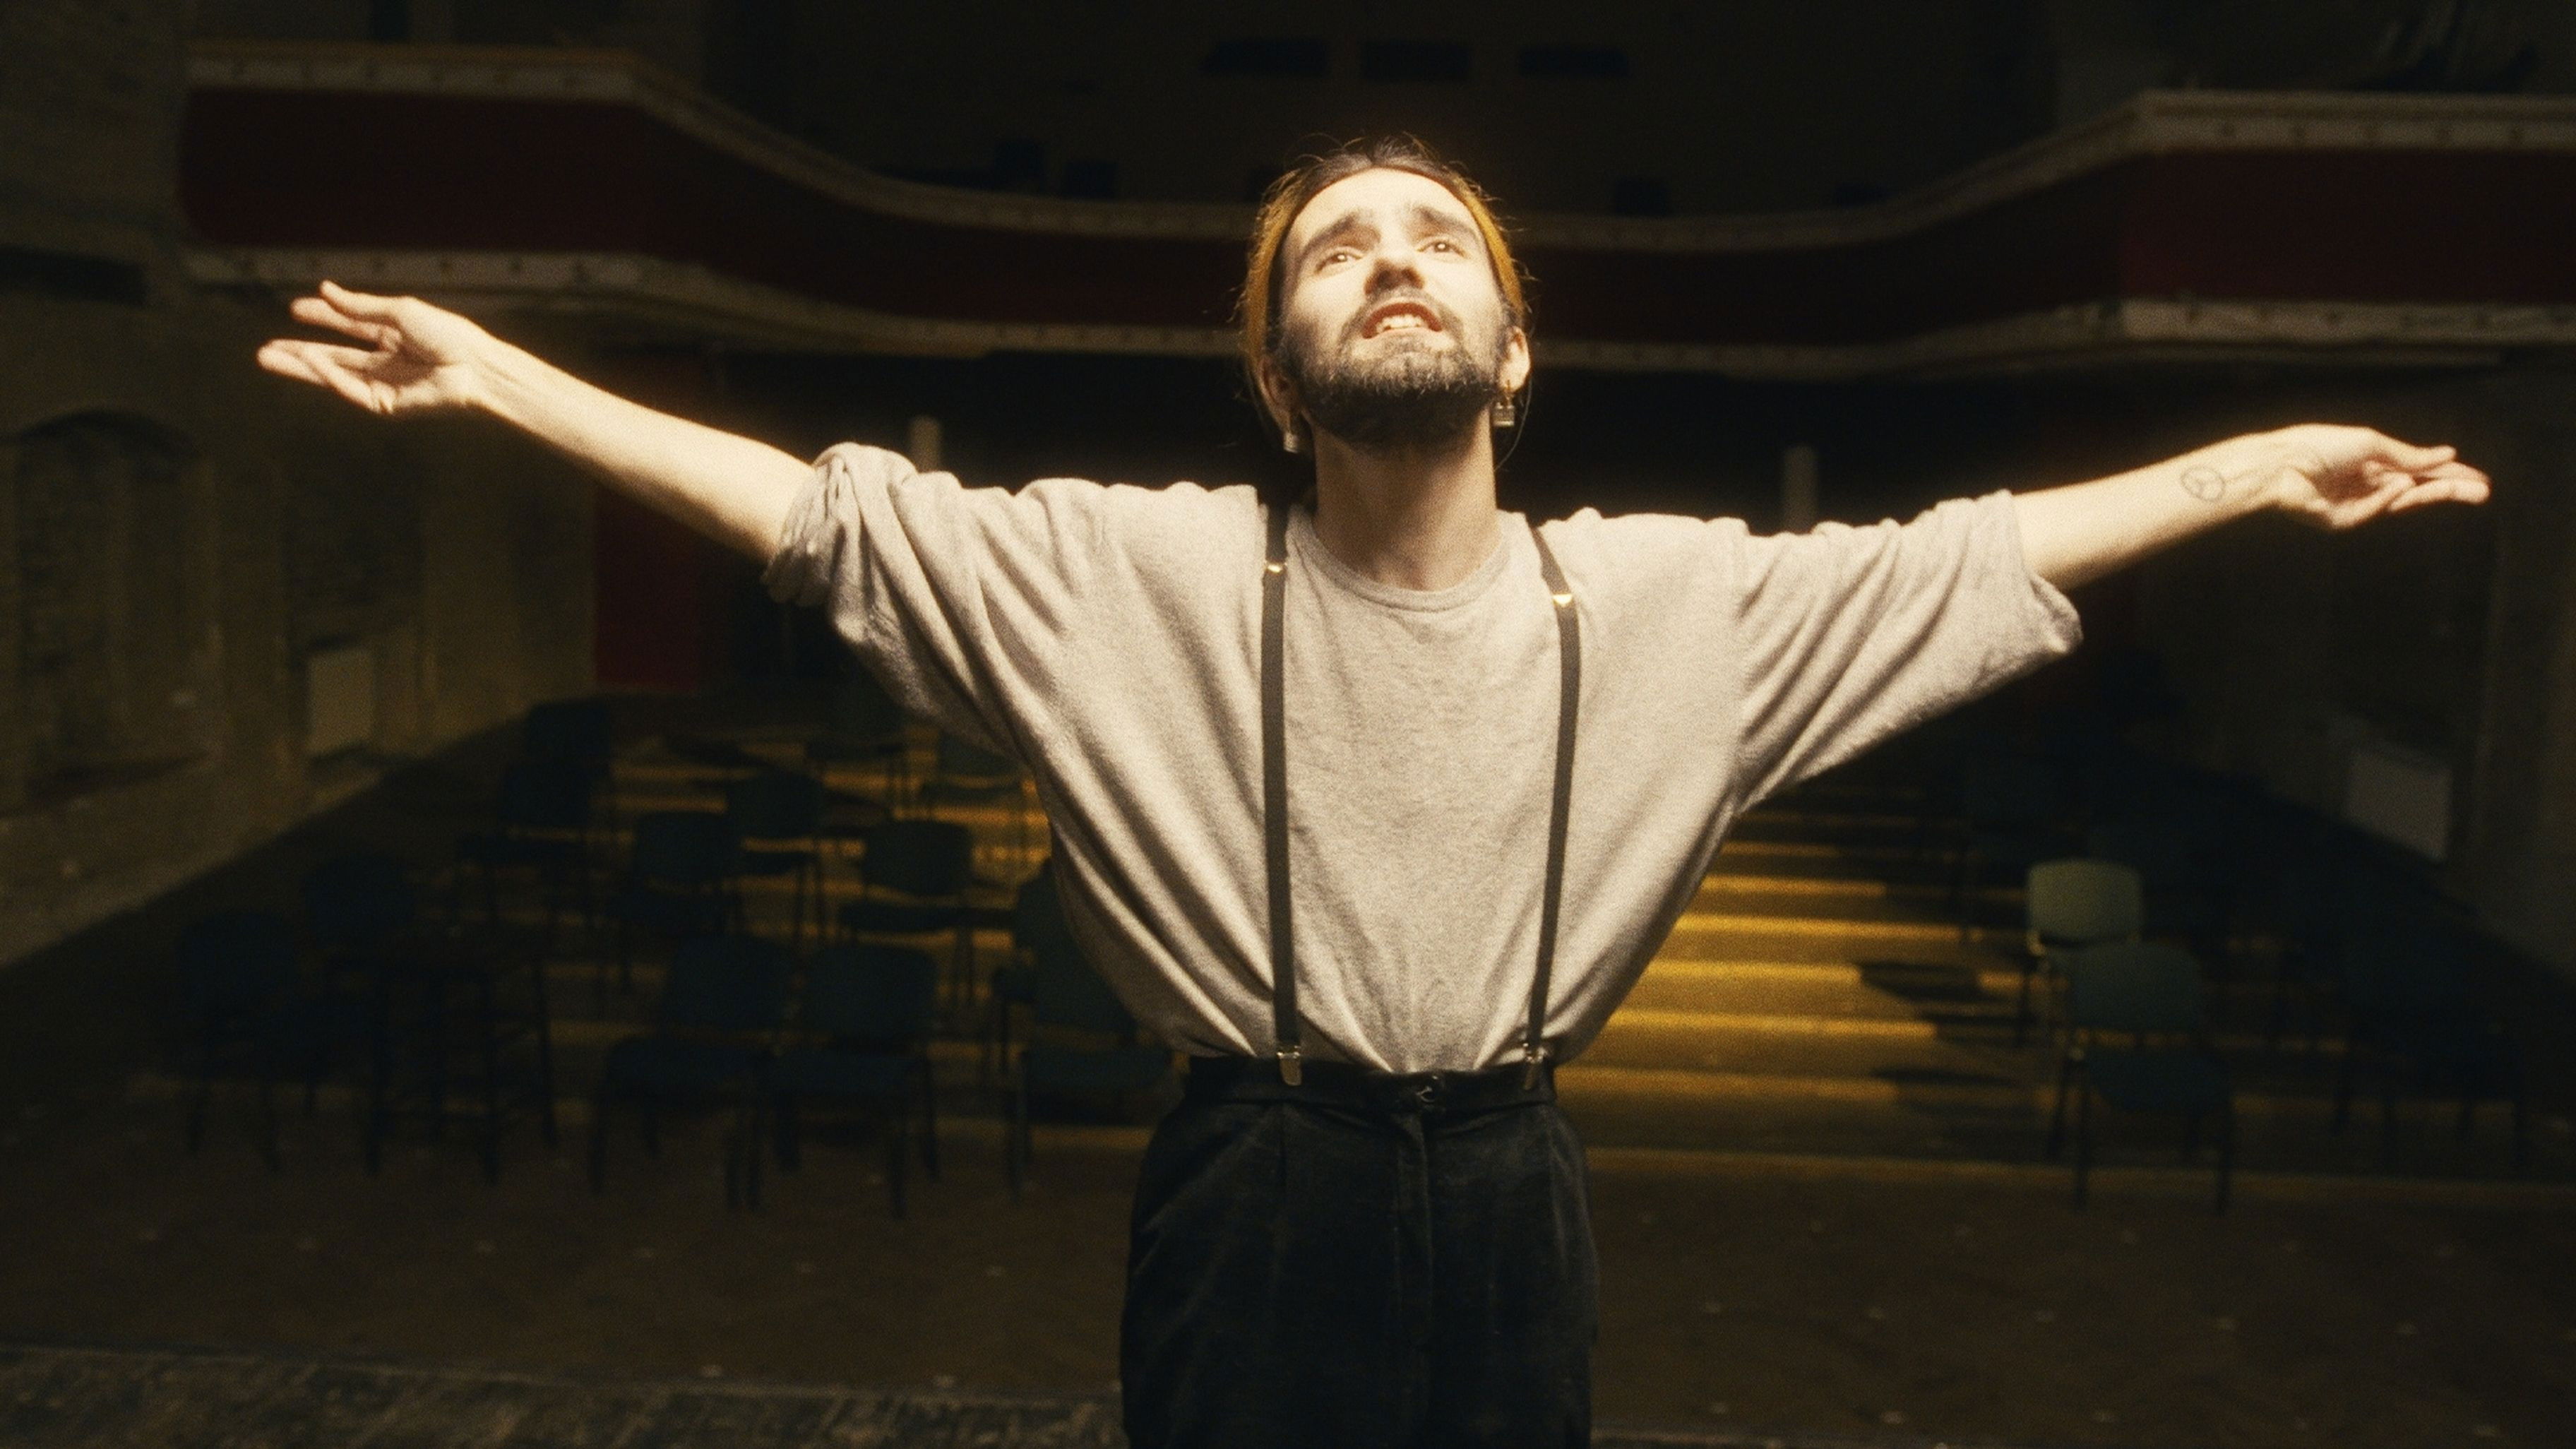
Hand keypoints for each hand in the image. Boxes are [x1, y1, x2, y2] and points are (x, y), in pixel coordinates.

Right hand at [255, 280, 492, 416]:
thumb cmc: (447, 335)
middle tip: (266, 349)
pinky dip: (328, 375)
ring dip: (301, 367)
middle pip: (334, 356)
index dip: (323, 317)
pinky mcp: (385, 405)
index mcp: (394, 335)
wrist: (474, 367)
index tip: (296, 309)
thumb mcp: (399, 312)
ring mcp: (384, 384)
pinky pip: (349, 389)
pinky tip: (310, 361)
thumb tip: (325, 290)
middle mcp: (386, 360)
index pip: (349, 325)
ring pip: (334, 375)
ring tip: (267, 358)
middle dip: (300, 352)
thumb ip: (361, 306)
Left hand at [2235, 424, 2491, 530]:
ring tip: (2469, 490)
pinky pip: (2377, 509)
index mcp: (2372, 462)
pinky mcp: (2344, 521)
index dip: (2446, 473)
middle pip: (2417, 489)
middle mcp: (2368, 484)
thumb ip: (2407, 455)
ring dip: (2436, 494)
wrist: (2281, 465)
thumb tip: (2446, 455)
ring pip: (2404, 502)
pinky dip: (2391, 497)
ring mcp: (2357, 504)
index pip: (2417, 470)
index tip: (2476, 478)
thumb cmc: (2319, 445)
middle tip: (2483, 492)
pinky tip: (2403, 485)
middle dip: (2450, 489)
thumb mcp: (2371, 444)